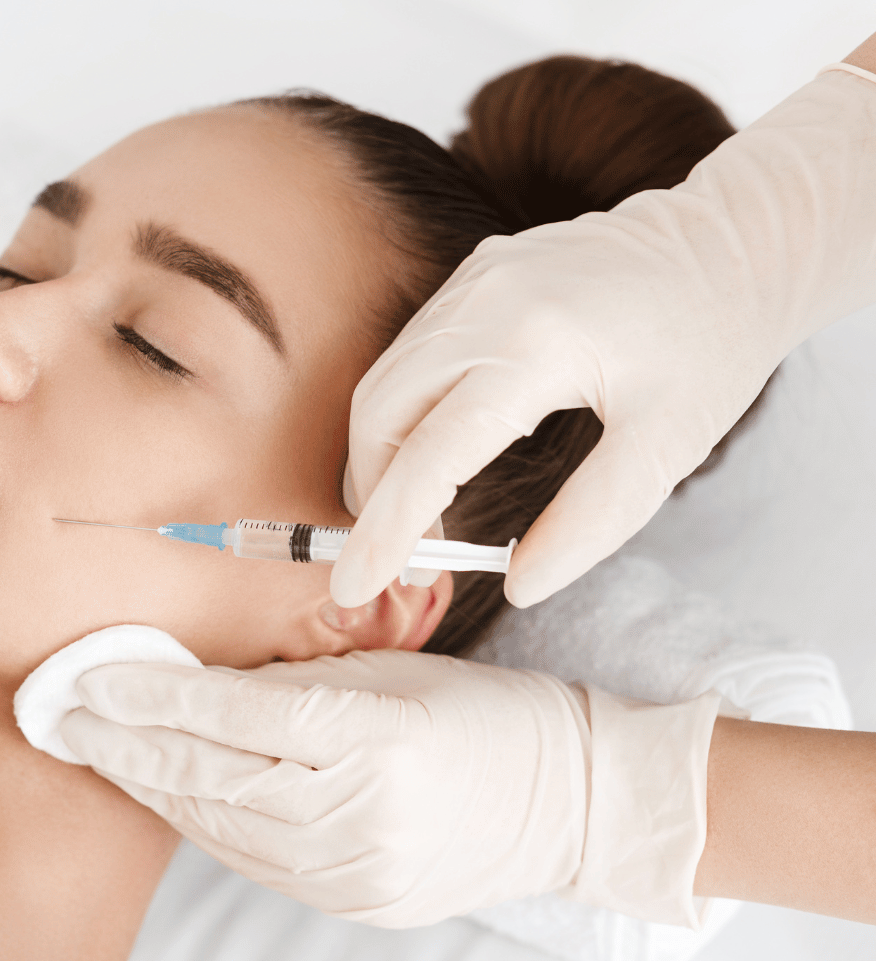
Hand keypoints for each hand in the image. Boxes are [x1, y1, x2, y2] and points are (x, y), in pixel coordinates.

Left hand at [59, 650, 722, 928]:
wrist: (573, 803)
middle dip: (126, 744)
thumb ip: (293, 674)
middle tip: (61, 714)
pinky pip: (254, 861)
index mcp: (378, 735)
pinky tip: (166, 792)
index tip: (89, 676)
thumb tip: (194, 675)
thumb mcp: (390, 668)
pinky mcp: (356, 903)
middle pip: (212, 775)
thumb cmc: (482, 711)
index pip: (234, 714)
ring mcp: (359, 870)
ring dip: (153, 786)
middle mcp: (364, 812)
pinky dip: (202, 823)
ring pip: (221, 825)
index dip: (152, 695)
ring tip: (100, 749)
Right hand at [331, 66, 875, 608]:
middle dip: (375, 497)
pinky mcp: (472, 277)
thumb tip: (519, 586)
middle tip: (410, 561)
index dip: (386, 531)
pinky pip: (408, 356)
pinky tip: (438, 458)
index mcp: (537, 345)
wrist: (734, 243)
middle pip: (381, 417)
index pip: (430, 456)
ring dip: (384, 458)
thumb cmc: (714, 342)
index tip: (358, 586)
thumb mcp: (671, 445)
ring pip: (383, 384)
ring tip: (423, 520)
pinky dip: (403, 417)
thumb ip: (592, 521)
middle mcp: (486, 302)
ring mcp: (472, 282)